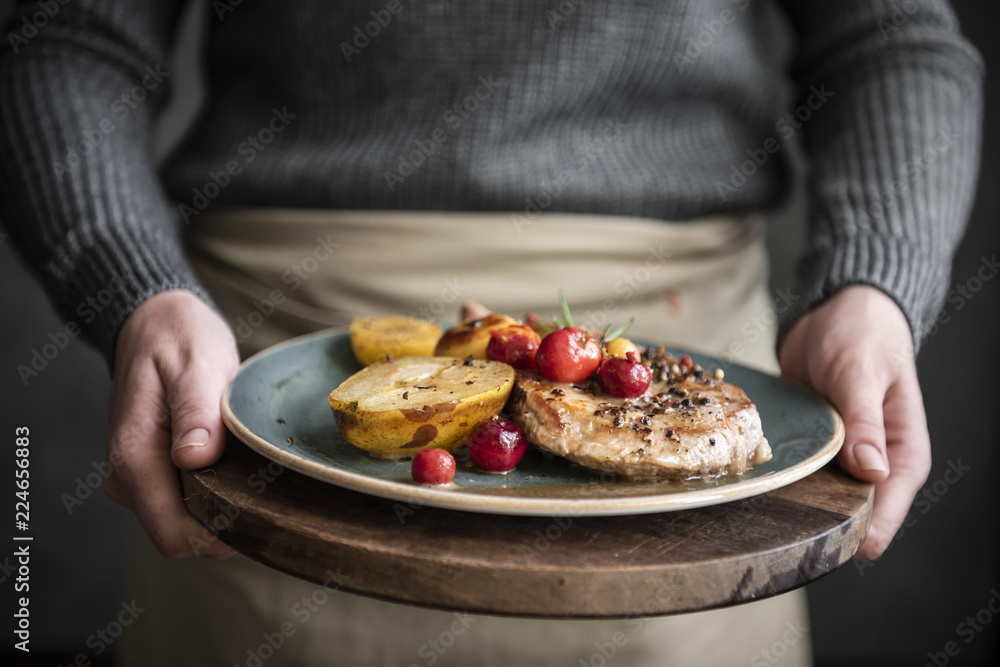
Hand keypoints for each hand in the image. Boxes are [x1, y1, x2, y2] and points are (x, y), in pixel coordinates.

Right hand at [104, 290, 238, 558]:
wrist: (155, 324)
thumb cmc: (179, 339)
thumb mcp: (197, 364)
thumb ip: (196, 412)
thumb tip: (193, 459)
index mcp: (134, 454)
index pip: (172, 533)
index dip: (217, 536)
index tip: (260, 513)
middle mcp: (127, 476)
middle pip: (180, 535)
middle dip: (224, 522)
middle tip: (266, 483)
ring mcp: (136, 478)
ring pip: (184, 523)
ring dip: (221, 506)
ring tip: (250, 465)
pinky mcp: (150, 474)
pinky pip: (184, 503)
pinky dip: (214, 493)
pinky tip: (235, 464)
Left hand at [779, 285, 930, 559]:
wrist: (838, 311)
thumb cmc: (864, 337)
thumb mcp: (863, 374)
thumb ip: (865, 421)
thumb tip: (873, 471)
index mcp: (902, 457)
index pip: (884, 515)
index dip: (854, 533)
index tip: (817, 543)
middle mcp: (873, 465)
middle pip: (847, 516)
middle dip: (815, 523)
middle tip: (773, 526)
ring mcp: (839, 458)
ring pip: (817, 498)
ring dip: (791, 501)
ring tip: (755, 508)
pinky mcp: (813, 446)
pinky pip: (796, 472)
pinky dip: (779, 476)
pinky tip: (752, 481)